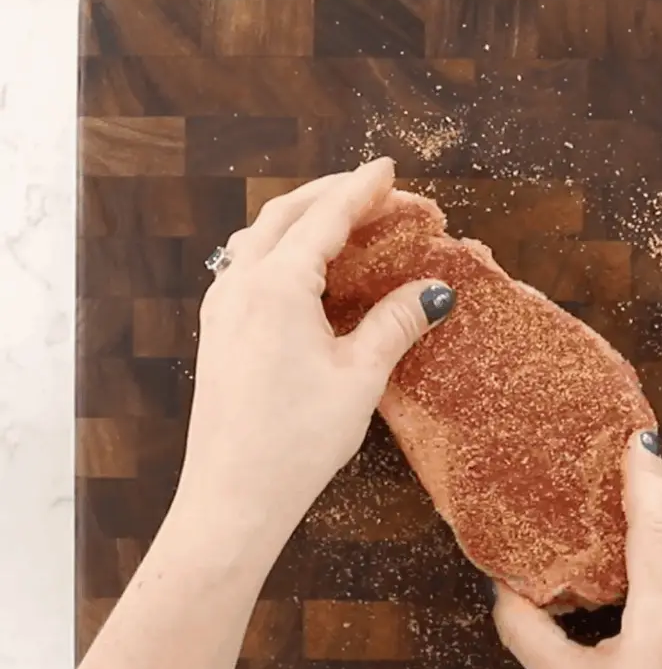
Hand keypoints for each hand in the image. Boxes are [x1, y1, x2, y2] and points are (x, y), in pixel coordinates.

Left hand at [176, 158, 454, 552]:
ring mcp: (222, 307)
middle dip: (333, 194)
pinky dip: (282, 247)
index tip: (390, 170)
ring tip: (343, 218)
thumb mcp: (360, 377)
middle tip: (377, 191)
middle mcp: (240, 285)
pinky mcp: (219, 330)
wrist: (233, 498)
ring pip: (261, 236)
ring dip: (303, 216)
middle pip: (286, 214)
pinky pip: (249, 265)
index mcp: (276, 286)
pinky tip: (306, 266)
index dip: (362, 190)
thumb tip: (435, 290)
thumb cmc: (296, 441)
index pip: (325, 218)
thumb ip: (396, 323)